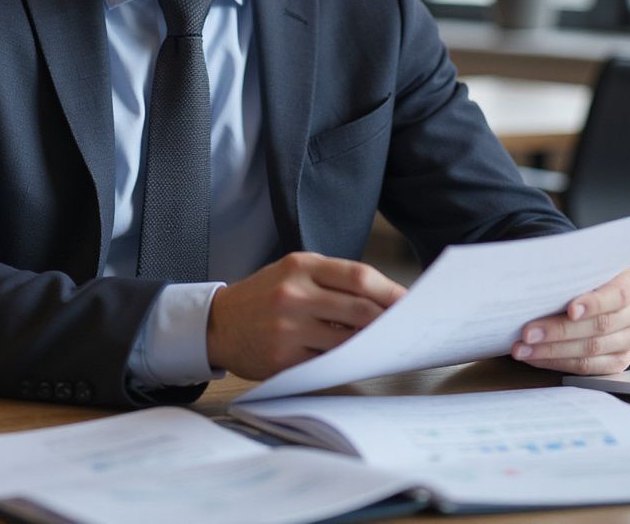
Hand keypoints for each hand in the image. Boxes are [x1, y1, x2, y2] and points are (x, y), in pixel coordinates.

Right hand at [206, 252, 405, 379]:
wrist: (218, 323)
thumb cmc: (265, 295)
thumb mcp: (293, 271)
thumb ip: (332, 280)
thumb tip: (383, 300)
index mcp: (300, 266)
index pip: (359, 276)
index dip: (390, 291)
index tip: (410, 302)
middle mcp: (294, 294)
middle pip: (359, 308)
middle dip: (389, 320)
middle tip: (408, 327)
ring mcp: (287, 329)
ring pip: (347, 339)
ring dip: (371, 344)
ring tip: (386, 344)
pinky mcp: (282, 360)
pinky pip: (328, 363)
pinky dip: (347, 361)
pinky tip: (356, 359)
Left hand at [511, 267, 629, 374]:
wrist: (593, 291)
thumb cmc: (581, 275)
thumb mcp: (580, 266)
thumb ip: (569, 270)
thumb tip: (537, 276)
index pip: (618, 295)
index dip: (594, 303)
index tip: (570, 309)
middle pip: (600, 326)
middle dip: (559, 330)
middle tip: (528, 332)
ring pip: (592, 350)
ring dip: (552, 350)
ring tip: (523, 348)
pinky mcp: (619, 360)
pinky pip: (588, 368)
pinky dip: (558, 362)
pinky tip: (535, 357)